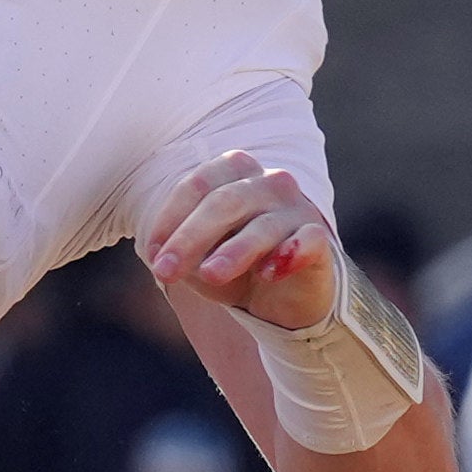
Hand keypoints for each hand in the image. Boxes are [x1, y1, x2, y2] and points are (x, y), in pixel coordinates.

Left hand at [141, 159, 340, 332]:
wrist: (283, 297)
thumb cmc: (235, 265)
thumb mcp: (199, 257)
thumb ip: (181, 252)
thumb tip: (162, 258)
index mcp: (233, 174)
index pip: (197, 185)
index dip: (170, 219)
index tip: (152, 254)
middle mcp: (267, 182)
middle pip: (224, 202)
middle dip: (189, 238)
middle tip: (164, 271)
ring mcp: (296, 208)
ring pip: (261, 226)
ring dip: (233, 251)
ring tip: (210, 275)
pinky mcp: (319, 239)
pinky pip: (306, 242)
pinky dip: (288, 254)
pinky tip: (268, 273)